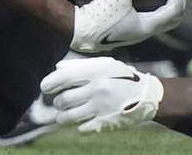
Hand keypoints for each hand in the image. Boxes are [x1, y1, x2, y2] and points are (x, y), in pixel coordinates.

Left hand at [41, 56, 163, 132]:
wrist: (146, 95)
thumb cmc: (123, 77)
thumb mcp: (105, 65)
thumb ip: (81, 66)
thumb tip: (58, 68)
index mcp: (96, 72)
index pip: (64, 78)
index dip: (50, 83)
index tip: (45, 87)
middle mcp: (97, 90)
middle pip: (64, 100)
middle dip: (58, 102)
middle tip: (61, 101)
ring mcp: (100, 108)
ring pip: (69, 117)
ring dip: (62, 116)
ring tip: (64, 114)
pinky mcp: (104, 123)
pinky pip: (81, 127)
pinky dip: (78, 124)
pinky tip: (83, 119)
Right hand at [69, 0, 191, 52]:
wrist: (78, 32)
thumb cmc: (99, 18)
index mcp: (146, 26)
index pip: (173, 11)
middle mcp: (144, 32)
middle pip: (171, 21)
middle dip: (180, 5)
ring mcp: (135, 33)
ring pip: (160, 22)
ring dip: (168, 8)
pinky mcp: (126, 31)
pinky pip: (149, 20)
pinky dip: (156, 10)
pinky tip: (147, 1)